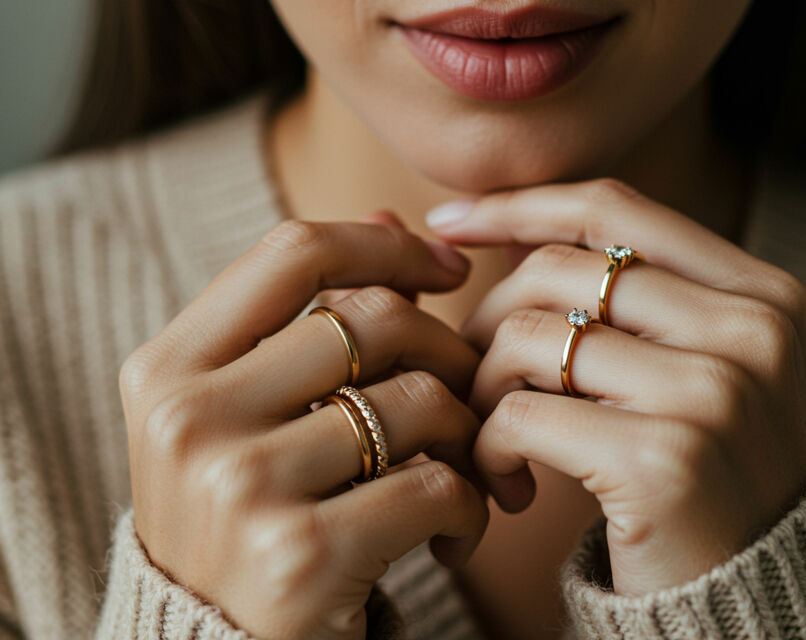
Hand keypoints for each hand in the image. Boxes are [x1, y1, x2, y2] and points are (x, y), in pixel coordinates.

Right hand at [119, 220, 487, 639]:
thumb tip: (389, 217)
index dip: (388, 246)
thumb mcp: (247, 412)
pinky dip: (468, 505)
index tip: (450, 272)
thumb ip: (308, 312)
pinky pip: (435, 484)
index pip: (295, 251)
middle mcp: (190, 418)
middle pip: (374, 321)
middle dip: (450, 353)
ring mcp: (239, 485)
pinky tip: (452, 533)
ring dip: (467, 437)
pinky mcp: (299, 553)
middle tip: (469, 400)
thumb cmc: (248, 517)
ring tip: (463, 473)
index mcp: (170, 367)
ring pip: (418, 401)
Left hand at [430, 179, 805, 595]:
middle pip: (556, 270)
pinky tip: (507, 488)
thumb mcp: (691, 374)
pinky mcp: (664, 460)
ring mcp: (713, 393)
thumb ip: (626, 303)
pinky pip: (521, 415)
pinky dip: (490, 449)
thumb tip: (501, 233)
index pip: (613, 210)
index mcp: (761, 295)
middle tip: (474, 381)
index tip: (448, 222)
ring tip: (492, 442)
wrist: (751, 608)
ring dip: (483, 390)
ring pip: (529, 336)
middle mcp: (750, 331)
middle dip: (487, 321)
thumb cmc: (704, 484)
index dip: (518, 206)